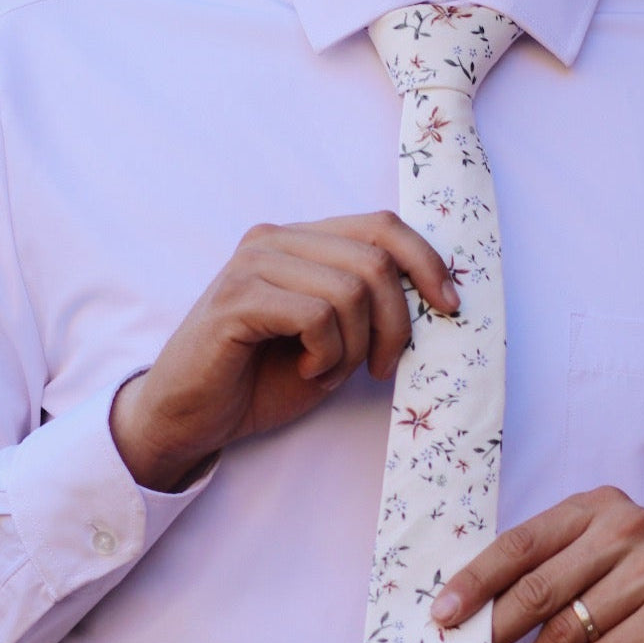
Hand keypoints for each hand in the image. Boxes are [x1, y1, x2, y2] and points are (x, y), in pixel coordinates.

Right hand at [111, 211, 457, 491]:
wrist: (192, 417)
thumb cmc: (265, 377)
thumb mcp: (336, 337)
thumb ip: (370, 307)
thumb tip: (437, 298)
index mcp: (303, 240)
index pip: (382, 225)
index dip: (427, 262)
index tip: (450, 307)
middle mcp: (276, 239)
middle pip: (376, 260)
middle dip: (394, 323)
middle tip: (378, 367)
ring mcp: (252, 264)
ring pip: (350, 290)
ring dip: (353, 347)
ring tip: (326, 371)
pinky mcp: (236, 299)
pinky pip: (316, 316)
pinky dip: (325, 355)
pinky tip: (305, 371)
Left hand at [430, 486, 643, 642]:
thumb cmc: (635, 590)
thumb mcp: (595, 560)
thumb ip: (544, 569)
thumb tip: (465, 610)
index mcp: (597, 505)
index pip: (522, 541)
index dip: (476, 580)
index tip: (442, 615)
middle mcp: (629, 528)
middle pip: (540, 587)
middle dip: (494, 633)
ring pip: (567, 631)